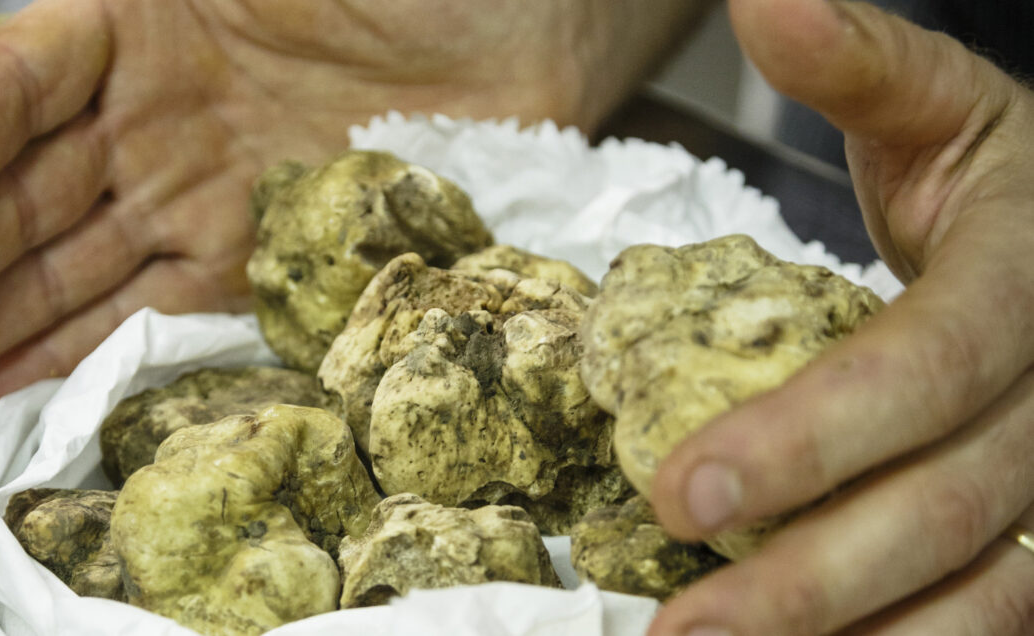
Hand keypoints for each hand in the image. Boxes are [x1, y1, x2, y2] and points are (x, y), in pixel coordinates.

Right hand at [0, 0, 678, 437]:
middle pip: (16, 199)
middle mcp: (154, 113)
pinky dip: (83, 353)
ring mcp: (206, 191)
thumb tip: (88, 6)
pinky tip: (8, 395)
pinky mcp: (266, 257)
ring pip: (68, 269)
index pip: (4, 96)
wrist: (542, 35)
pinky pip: (157, 310)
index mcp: (136, 21)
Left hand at [646, 1, 1033, 633]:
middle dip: (811, 579)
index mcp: (1023, 282)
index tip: (679, 490)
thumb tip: (764, 4)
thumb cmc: (995, 174)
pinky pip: (987, 610)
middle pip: (944, 507)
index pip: (920, 373)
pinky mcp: (1033, 521)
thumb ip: (857, 62)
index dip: (810, 439)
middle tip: (683, 628)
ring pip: (979, 587)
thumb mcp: (936, 104)